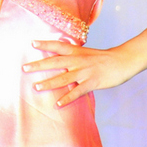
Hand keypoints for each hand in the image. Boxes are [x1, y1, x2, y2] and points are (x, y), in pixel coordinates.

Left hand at [22, 40, 139, 106]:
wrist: (122, 61)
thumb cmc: (103, 58)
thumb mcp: (86, 53)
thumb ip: (73, 55)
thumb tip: (59, 59)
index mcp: (77, 51)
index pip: (58, 46)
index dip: (45, 44)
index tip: (32, 43)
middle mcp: (78, 60)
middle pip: (55, 62)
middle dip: (39, 65)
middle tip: (25, 68)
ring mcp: (85, 72)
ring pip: (64, 78)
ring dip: (49, 83)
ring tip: (36, 87)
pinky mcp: (92, 82)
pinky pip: (77, 91)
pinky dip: (67, 98)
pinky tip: (58, 104)